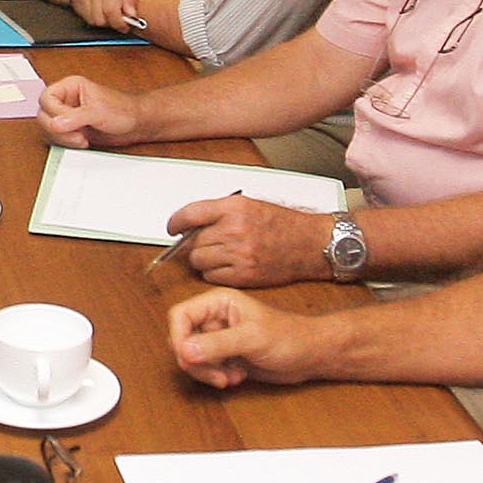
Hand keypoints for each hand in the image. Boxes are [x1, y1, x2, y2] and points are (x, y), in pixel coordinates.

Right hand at [36, 75, 141, 148]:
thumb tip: (55, 123)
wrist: (136, 124)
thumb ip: (76, 117)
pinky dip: (66, 143)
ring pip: (48, 128)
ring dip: (62, 138)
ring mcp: (67, 116)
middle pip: (43, 114)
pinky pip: (57, 138)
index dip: (55, 111)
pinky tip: (81, 142)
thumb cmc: (123, 109)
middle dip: (58, 128)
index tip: (70, 120)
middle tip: (76, 133)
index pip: (46, 97)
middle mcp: (66, 100)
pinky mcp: (71, 130)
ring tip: (81, 139)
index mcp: (70, 87)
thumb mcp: (98, 111)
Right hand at [70, 0, 141, 30]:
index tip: (126, 25)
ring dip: (102, 19)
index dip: (120, 23)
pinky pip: (82, 15)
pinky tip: (99, 6)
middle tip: (119, 17)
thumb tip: (131, 17)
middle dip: (111, 23)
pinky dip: (92, 15)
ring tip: (110, 10)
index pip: (111, 10)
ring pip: (91, 19)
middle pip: (100, 19)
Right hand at [168, 289, 331, 388]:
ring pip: (191, 358)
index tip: (188, 357)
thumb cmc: (289, 337)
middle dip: (195, 361)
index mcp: (218, 302)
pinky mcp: (224, 356)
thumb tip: (185, 350)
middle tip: (216, 373)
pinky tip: (237, 376)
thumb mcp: (252, 338)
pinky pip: (204, 369)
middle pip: (181, 339)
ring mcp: (218, 338)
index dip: (178, 337)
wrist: (309, 355)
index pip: (180, 315)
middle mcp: (214, 318)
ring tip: (230, 376)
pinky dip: (216, 377)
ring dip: (207, 372)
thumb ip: (218, 344)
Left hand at [169, 196, 333, 287]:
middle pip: (192, 243)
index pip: (189, 214)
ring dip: (202, 260)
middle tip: (204, 244)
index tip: (172, 227)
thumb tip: (190, 223)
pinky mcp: (244, 275)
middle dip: (193, 244)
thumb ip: (219, 212)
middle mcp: (235, 230)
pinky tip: (226, 266)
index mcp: (235, 208)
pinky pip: (211, 277)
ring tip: (218, 255)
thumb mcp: (250, 205)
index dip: (175, 222)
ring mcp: (239, 255)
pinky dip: (213, 274)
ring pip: (198, 261)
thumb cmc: (283, 224)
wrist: (309, 244)